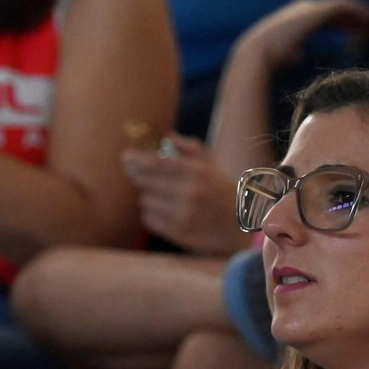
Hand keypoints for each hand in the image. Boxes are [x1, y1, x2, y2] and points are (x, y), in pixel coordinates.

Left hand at [122, 134, 249, 254]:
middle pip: (145, 182)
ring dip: (148, 197)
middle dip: (142, 178)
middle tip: (142, 177)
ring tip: (162, 197)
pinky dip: (151, 214)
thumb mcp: (213, 165)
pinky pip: (149, 219)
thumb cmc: (224, 192)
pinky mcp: (179, 233)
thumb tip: (167, 136)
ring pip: (145, 201)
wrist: (242, 227)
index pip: (155, 163)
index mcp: (197, 173)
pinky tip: (164, 211)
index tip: (126, 158)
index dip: (136, 159)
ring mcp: (183, 215)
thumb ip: (189, 148)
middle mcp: (189, 193)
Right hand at [235, 0, 368, 72]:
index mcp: (297, 18)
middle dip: (358, 15)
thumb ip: (292, 53)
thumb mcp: (283, 55)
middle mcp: (304, 8)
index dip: (345, 22)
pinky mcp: (317, 10)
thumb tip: (296, 55)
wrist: (256, 54)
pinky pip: (345, 8)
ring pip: (344, 6)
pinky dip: (361, 13)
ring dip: (364, 13)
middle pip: (338, 9)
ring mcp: (310, 7)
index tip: (361, 31)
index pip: (327, 16)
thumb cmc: (266, 61)